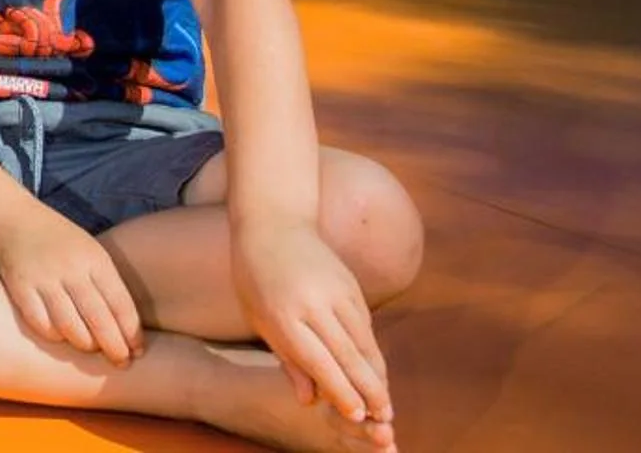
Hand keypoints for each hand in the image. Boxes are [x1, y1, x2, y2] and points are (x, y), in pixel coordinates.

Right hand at [0, 204, 142, 365]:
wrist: (13, 218)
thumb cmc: (60, 241)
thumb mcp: (91, 253)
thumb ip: (107, 285)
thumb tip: (127, 330)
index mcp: (94, 259)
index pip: (120, 304)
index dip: (131, 333)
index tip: (137, 351)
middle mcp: (70, 268)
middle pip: (99, 319)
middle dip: (114, 347)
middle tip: (121, 362)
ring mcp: (43, 278)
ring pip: (71, 327)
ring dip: (85, 344)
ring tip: (90, 348)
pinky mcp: (20, 287)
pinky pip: (42, 324)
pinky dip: (55, 336)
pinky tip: (62, 336)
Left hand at [235, 218, 391, 428]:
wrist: (273, 223)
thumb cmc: (255, 277)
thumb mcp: (258, 319)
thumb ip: (287, 359)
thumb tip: (312, 400)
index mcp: (283, 315)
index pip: (319, 361)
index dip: (341, 391)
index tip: (357, 416)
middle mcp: (313, 303)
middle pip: (349, 355)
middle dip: (369, 390)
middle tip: (384, 417)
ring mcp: (336, 291)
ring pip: (364, 341)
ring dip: (377, 374)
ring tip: (385, 403)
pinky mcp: (351, 284)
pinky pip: (365, 324)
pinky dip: (371, 351)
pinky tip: (376, 372)